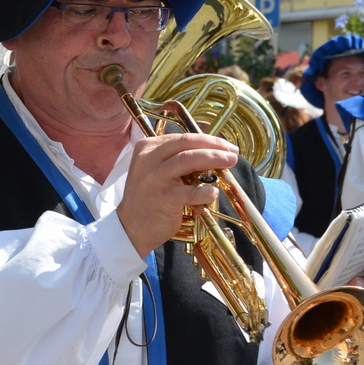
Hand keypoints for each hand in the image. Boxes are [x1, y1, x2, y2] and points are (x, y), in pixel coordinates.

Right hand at [116, 132, 236, 257]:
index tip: (225, 145)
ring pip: (189, 160)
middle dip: (214, 146)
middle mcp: (149, 159)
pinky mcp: (164, 198)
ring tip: (230, 162)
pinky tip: (213, 192)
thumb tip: (211, 150)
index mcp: (147, 148)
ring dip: (214, 159)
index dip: (208, 139)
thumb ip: (176, 158)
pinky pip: (191, 191)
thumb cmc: (149, 197)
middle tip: (232, 152)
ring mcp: (155, 178)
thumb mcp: (155, 170)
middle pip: (187, 143)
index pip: (182, 137)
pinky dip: (206, 191)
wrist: (131, 227)